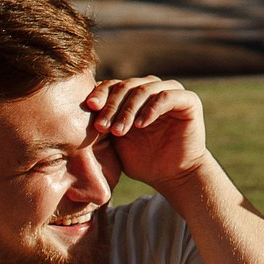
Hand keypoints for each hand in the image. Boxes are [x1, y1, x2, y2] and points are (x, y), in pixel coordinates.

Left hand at [85, 77, 208, 192]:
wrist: (172, 177)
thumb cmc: (143, 161)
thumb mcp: (115, 141)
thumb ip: (103, 122)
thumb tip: (75, 110)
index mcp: (133, 96)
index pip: (113, 85)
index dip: (100, 94)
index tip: (89, 108)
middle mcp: (152, 90)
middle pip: (126, 85)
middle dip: (111, 106)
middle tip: (101, 127)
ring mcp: (171, 93)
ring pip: (144, 89)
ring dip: (128, 110)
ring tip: (120, 131)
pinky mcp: (188, 101)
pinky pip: (167, 97)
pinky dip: (151, 109)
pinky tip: (141, 125)